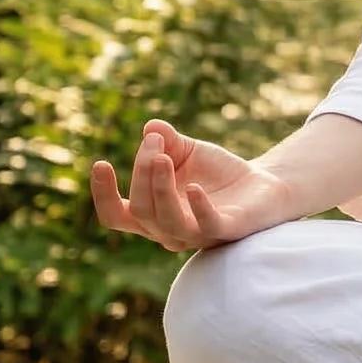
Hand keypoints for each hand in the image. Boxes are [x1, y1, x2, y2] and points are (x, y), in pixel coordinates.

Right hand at [91, 119, 294, 252]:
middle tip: (156, 142)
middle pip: (141, 209)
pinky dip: (197, 207)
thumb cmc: (216, 172)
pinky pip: (205, 225)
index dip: (103, 194)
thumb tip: (151, 127)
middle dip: (142, 171)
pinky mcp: (224, 231)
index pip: (116, 215)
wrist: (261, 183)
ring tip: (163, 157)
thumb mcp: (187, 150)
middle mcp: (168, 230)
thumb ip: (167, 141)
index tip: (100, 163)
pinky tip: (194, 186)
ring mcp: (195, 234)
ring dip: (160, 188)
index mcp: (152, 213)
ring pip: (166, 220)